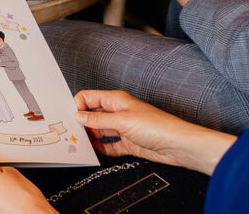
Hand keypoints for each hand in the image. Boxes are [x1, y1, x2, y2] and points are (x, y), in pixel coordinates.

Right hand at [74, 90, 233, 174]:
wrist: (179, 145)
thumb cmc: (156, 126)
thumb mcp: (122, 120)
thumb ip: (98, 119)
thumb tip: (79, 116)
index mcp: (115, 100)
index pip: (88, 97)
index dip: (77, 105)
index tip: (70, 117)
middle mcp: (118, 112)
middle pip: (93, 114)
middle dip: (81, 122)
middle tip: (70, 132)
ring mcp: (123, 128)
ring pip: (100, 130)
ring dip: (90, 136)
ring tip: (78, 143)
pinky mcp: (129, 143)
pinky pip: (110, 145)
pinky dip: (102, 148)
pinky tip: (95, 151)